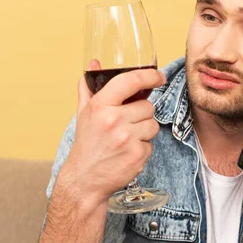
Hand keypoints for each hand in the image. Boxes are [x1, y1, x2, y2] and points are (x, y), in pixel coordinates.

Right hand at [60, 61, 166, 202]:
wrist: (85, 179)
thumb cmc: (87, 144)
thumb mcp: (84, 113)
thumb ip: (89, 87)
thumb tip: (95, 63)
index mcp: (100, 105)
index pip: (130, 81)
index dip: (149, 75)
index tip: (158, 76)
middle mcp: (113, 120)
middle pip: (147, 106)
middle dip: (141, 114)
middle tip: (125, 125)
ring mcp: (127, 138)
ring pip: (153, 124)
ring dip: (144, 131)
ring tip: (126, 139)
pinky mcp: (137, 154)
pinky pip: (152, 143)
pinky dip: (143, 148)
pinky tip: (127, 152)